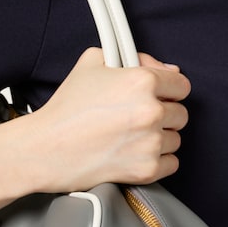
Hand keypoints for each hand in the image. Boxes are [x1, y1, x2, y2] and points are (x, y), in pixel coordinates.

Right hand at [22, 47, 190, 191]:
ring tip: (131, 136)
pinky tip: (136, 153)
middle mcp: (151, 111)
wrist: (45, 148)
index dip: (169, 89)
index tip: (161, 95)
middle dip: (164, 114)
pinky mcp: (146, 169)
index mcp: (142, 81)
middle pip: (181, 113)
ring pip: (176, 139)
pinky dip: (158, 160)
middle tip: (138, 117)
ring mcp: (151, 143)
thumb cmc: (66, 108)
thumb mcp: (92, 63)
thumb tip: (163, 68)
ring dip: (160, 138)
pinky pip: (171, 163)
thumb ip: (132, 57)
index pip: (182, 85)